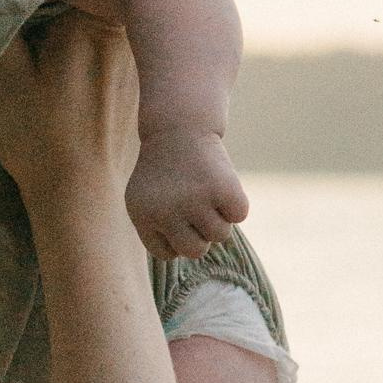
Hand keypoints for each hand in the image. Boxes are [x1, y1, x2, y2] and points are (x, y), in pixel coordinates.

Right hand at [0, 14, 139, 205]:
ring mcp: (137, 67)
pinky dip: (90, 74)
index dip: (29, 5)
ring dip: (72, 50)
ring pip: (94, 40)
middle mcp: (121, 38)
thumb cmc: (39, 137)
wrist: (83, 197)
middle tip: (32, 61)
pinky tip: (74, 104)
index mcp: (87, 24)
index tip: (16, 32)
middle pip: (78, 11)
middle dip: (52, 27)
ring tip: (53, 85)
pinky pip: (109, 67)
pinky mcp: (140, 94)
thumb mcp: (2, 79)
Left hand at [124, 127, 248, 258]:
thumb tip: (182, 255)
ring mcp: (195, 200)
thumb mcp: (146, 200)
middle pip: (195, 251)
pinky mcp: (222, 188)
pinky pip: (239, 215)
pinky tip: (220, 182)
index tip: (175, 213)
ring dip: (219, 216)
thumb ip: (158, 232)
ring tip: (206, 191)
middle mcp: (166, 211)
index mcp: (143, 216)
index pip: (167, 253)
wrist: (178, 127)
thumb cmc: (164, 170)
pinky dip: (235, 202)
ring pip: (220, 235)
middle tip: (195, 205)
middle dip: (200, 232)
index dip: (176, 236)